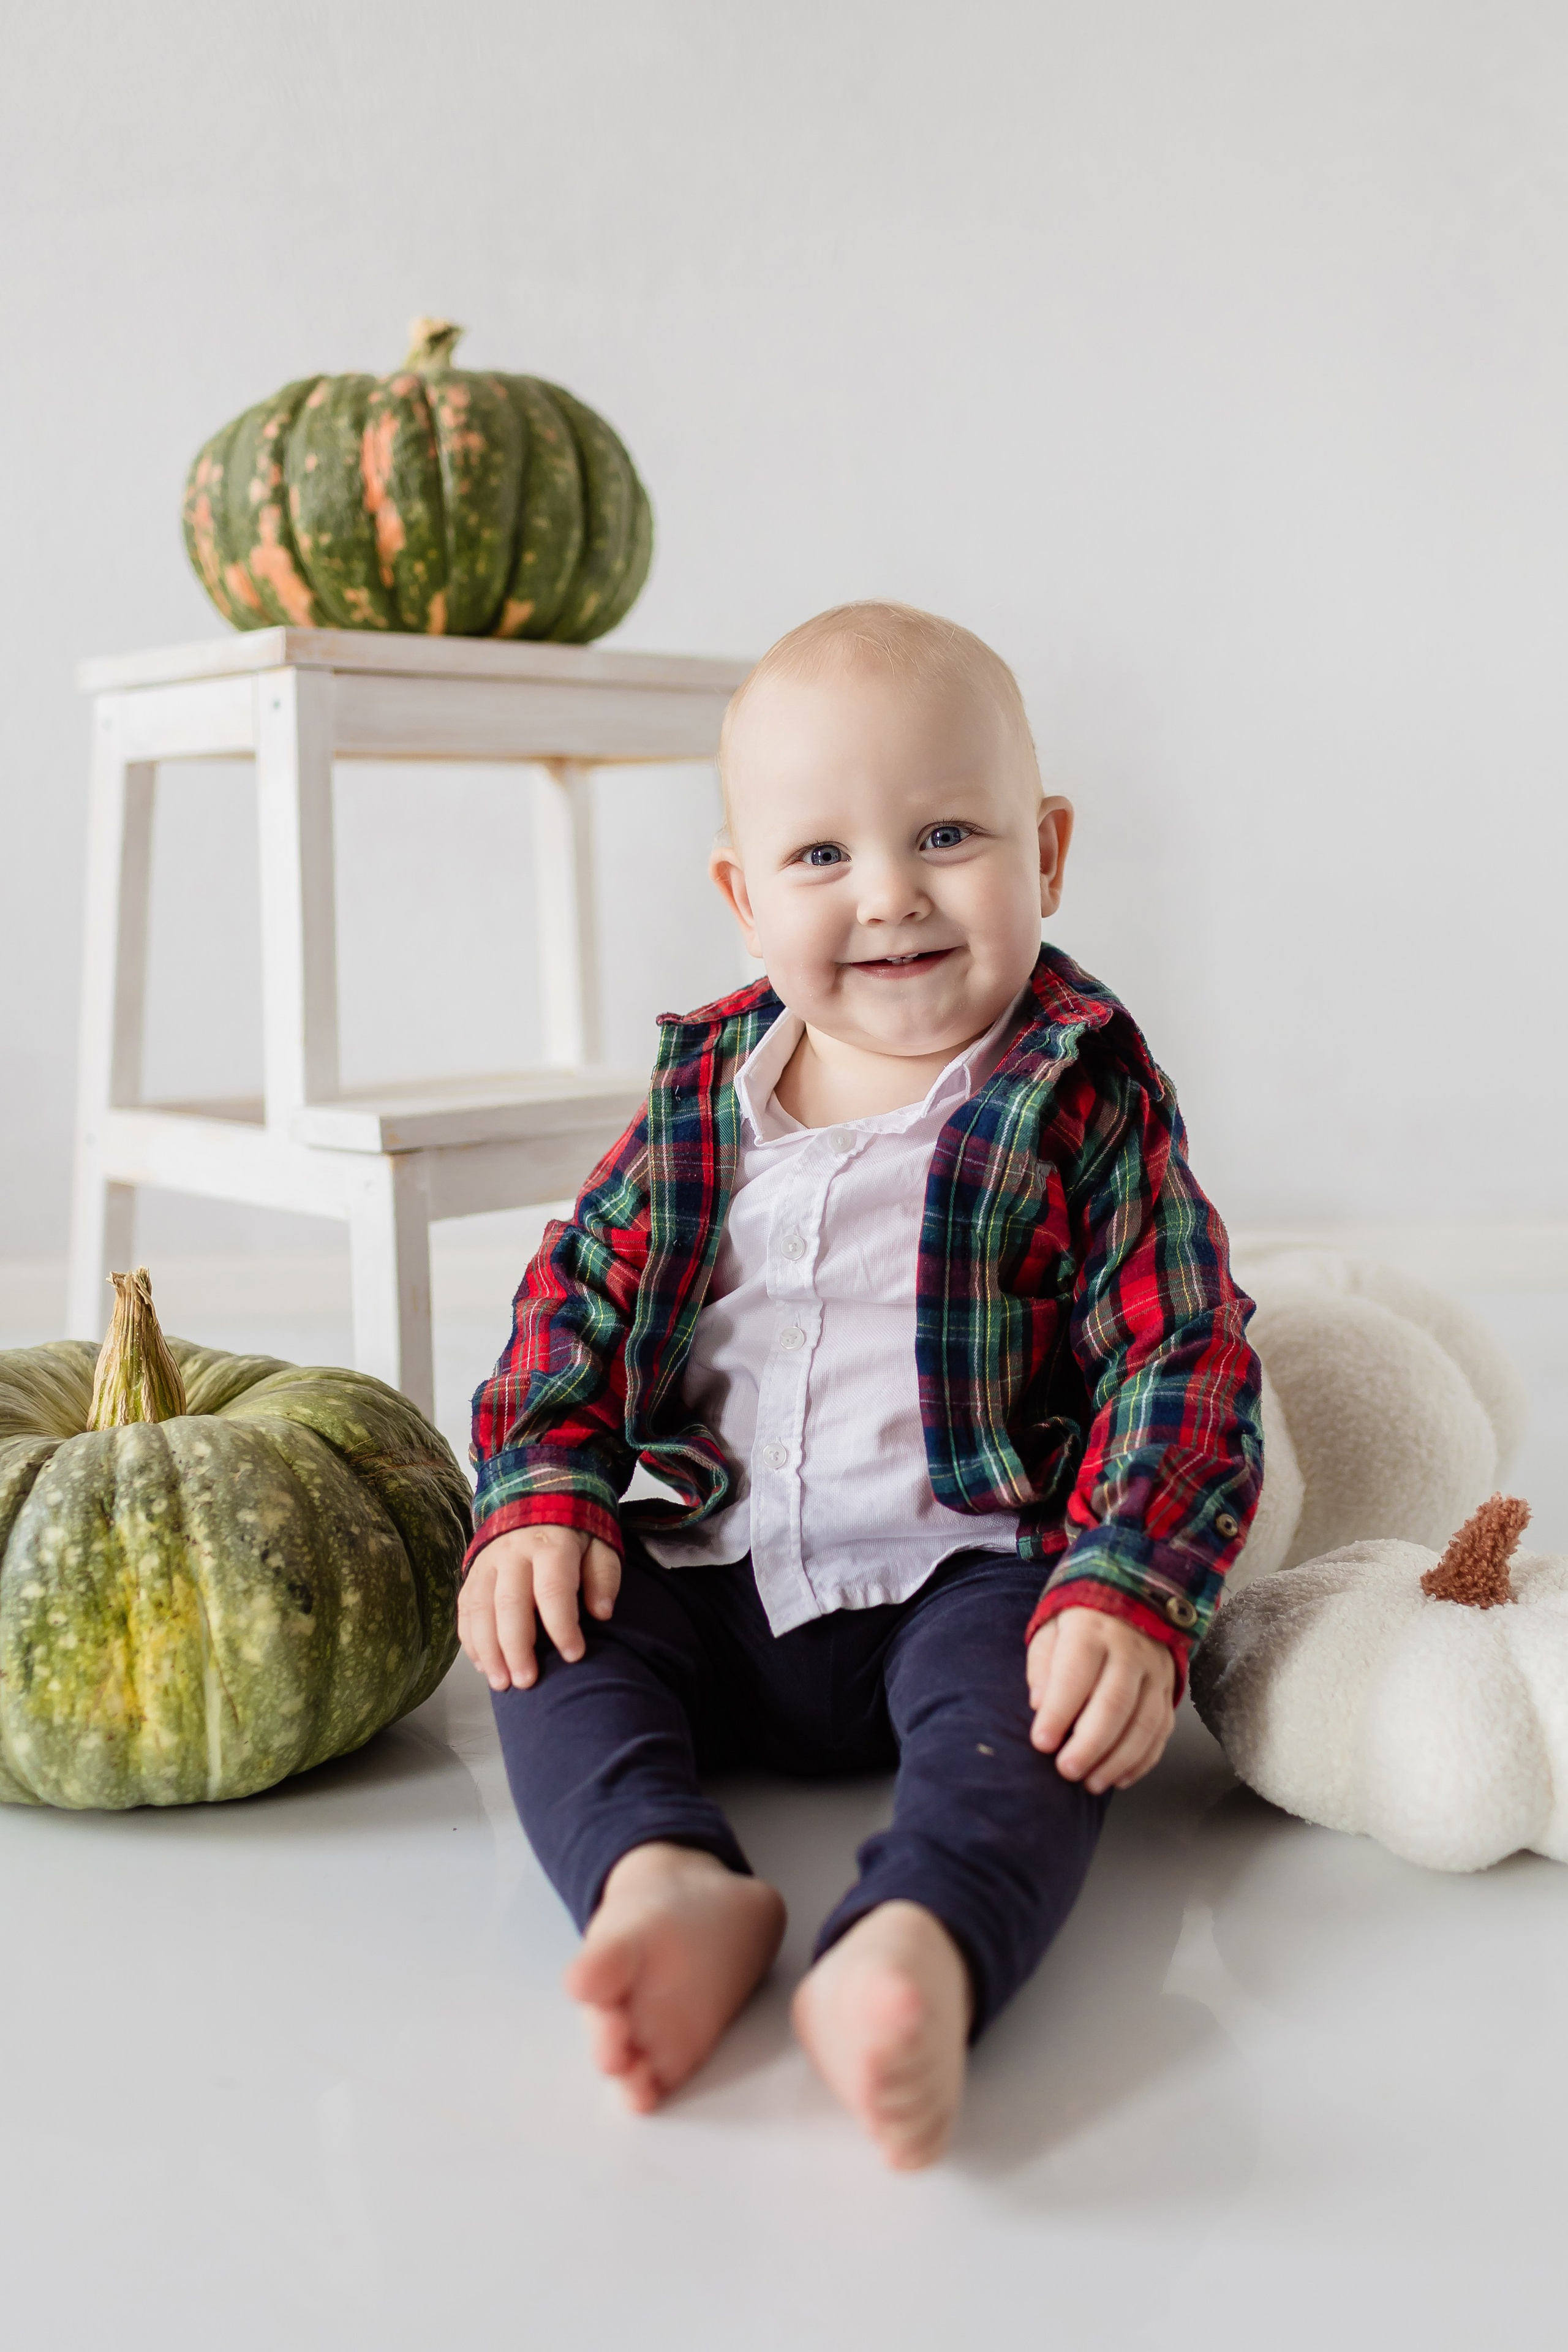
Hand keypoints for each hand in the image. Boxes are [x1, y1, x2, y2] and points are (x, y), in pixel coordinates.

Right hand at [458, 1525, 620, 1692]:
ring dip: (489, 1651)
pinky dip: (472, 1641)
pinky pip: (466, 1610)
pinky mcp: (472, 1574)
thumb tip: (602, 1613)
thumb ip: (603, 1577)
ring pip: (480, 1609)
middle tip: (528, 1682)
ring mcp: (487, 1563)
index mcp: (551, 1545)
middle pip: (509, 1603)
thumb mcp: (600, 1546)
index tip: (574, 1655)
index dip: (562, 1625)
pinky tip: (485, 1666)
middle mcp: (513, 1552)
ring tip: (502, 1684)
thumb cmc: (575, 1535)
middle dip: (517, 1647)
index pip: (553, 1588)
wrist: (536, 1499)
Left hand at [1026, 1607, 1175, 1793]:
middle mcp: (1130, 1650)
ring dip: (1117, 1760)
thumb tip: (1039, 1706)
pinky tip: (1120, 1778)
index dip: (1059, 1712)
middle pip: (1114, 1703)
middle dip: (1089, 1744)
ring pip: (1144, 1722)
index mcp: (1092, 1630)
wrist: (1131, 1599)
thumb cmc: (1078, 1625)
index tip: (1041, 1743)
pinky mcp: (1170, 1690)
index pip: (1076, 1675)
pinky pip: (1162, 1730)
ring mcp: (1156, 1671)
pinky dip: (1142, 1760)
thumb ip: (1043, 1667)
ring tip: (1091, 1783)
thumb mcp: (1050, 1631)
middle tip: (1066, 1771)